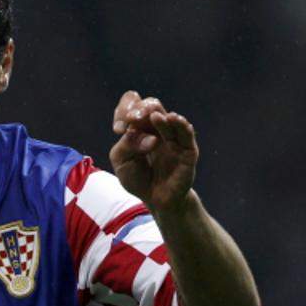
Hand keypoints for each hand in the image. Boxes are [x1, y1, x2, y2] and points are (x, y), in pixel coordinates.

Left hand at [108, 91, 198, 214]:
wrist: (155, 198)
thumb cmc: (137, 178)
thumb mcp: (122, 162)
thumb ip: (127, 146)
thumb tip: (148, 137)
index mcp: (138, 128)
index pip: (132, 107)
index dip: (124, 111)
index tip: (118, 129)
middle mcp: (157, 129)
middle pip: (151, 107)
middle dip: (141, 110)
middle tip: (133, 119)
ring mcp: (173, 138)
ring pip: (168, 119)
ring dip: (159, 116)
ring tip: (153, 117)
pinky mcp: (187, 150)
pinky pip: (186, 134)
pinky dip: (181, 125)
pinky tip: (173, 119)